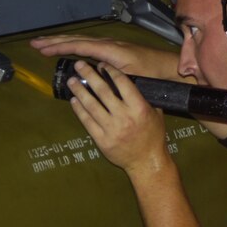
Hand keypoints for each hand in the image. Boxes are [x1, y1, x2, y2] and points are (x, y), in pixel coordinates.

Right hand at [30, 35, 186, 81]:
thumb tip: (96, 73)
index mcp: (110, 50)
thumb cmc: (153, 74)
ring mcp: (110, 46)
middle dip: (55, 41)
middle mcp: (108, 44)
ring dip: (62, 42)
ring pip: (81, 41)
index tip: (42, 49)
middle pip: (76, 40)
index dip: (59, 47)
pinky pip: (88, 45)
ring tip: (45, 45)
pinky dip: (74, 46)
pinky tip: (67, 49)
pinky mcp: (113, 50)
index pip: (79, 45)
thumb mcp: (134, 78)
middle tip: (35, 43)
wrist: (168, 68)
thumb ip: (115, 75)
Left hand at [66, 61, 170, 177]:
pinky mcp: (102, 140)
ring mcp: (111, 129)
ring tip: (72, 81)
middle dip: (89, 75)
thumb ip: (143, 97)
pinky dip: (79, 110)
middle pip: (103, 91)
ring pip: (91, 105)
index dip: (110, 71)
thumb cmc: (153, 136)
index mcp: (139, 108)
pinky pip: (87, 122)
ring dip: (80, 91)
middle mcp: (124, 117)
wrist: (147, 162)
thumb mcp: (155, 113)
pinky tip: (74, 100)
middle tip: (80, 65)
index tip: (101, 64)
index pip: (122, 83)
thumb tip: (130, 80)